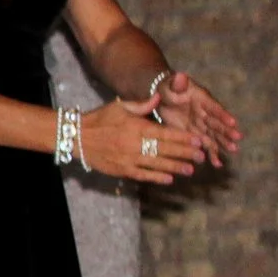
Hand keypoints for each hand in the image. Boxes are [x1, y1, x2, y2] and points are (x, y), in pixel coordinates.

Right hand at [75, 93, 207, 184]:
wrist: (76, 136)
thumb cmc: (99, 119)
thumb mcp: (119, 107)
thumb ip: (141, 104)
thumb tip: (158, 97)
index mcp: (137, 127)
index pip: (166, 133)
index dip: (184, 138)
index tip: (198, 140)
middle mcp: (135, 144)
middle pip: (166, 150)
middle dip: (185, 153)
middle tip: (201, 156)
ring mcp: (128, 159)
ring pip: (157, 164)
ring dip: (175, 167)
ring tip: (190, 170)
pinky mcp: (121, 170)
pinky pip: (142, 175)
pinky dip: (156, 178)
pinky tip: (169, 179)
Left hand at [156, 71, 241, 168]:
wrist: (164, 98)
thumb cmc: (169, 88)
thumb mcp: (171, 84)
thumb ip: (177, 83)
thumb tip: (181, 76)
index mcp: (202, 99)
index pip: (214, 107)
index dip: (223, 114)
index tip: (233, 122)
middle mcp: (206, 113)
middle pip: (217, 123)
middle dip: (227, 131)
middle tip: (237, 139)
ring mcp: (202, 125)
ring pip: (214, 136)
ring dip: (223, 143)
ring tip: (232, 150)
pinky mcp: (196, 134)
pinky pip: (205, 145)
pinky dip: (211, 154)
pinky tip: (216, 163)